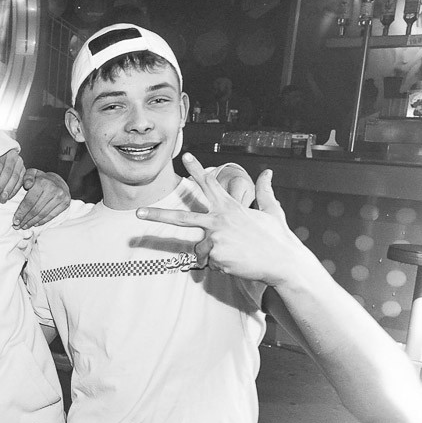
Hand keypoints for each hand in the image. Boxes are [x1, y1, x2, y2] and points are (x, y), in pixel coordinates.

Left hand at [0, 149, 25, 202]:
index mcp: (2, 151)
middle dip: (1, 185)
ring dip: (8, 189)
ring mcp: (19, 163)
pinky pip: (20, 181)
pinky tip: (9, 197)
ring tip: (2, 199)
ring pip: (15, 177)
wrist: (2, 159)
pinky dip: (15, 190)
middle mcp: (12, 156)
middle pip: (7, 172)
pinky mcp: (23, 171)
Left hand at [13, 169, 70, 228]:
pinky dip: (42, 221)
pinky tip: (35, 224)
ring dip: (32, 222)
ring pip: (42, 214)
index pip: (29, 201)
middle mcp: (53, 189)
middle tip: (18, 226)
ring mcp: (60, 197)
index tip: (14, 221)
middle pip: (35, 209)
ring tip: (25, 226)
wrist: (59, 180)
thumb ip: (27, 177)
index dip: (21, 212)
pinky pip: (51, 215)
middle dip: (25, 219)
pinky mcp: (65, 203)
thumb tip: (27, 185)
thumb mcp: (32, 173)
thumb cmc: (41, 178)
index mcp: (42, 182)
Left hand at [136, 153, 304, 285]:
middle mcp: (219, 220)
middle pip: (181, 217)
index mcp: (230, 208)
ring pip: (201, 250)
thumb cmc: (278, 238)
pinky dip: (222, 266)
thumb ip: (265, 192)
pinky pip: (210, 264)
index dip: (197, 169)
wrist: (284, 262)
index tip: (185, 155)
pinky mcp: (215, 256)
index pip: (210, 185)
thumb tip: (268, 173)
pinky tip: (238, 263)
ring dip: (216, 256)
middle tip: (137, 213)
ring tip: (238, 255)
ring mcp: (215, 239)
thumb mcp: (272, 211)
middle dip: (157, 215)